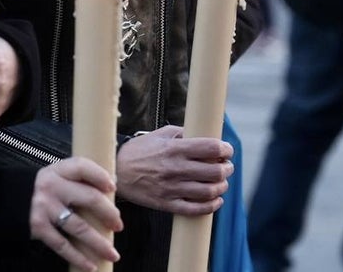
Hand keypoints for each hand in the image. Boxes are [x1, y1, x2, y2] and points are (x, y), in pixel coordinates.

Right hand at [30, 157, 121, 271]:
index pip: (82, 167)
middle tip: (118, 225)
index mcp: (57, 171)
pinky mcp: (38, 227)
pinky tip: (90, 265)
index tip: (113, 187)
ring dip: (99, 243)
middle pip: (89, 198)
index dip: (100, 176)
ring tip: (113, 254)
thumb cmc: (40, 190)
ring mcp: (45, 208)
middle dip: (109, 214)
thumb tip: (109, 190)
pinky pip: (62, 245)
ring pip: (79, 227)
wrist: (7, 200)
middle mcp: (52, 187)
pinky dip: (78, 257)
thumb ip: (76, 181)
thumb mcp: (55, 177)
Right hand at [115, 125, 232, 214]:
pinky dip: (211, 206)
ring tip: (221, 182)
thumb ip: (181, 133)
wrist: (115, 171)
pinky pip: (195, 209)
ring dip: (221, 186)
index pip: (210, 148)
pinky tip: (215, 200)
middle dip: (227, 168)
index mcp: (174, 149)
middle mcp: (175, 168)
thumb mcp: (158, 135)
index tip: (227, 150)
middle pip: (214, 171)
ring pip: (209, 191)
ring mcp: (171, 188)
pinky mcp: (167, 203)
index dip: (225, 149)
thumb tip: (203, 135)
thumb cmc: (139, 151)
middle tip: (227, 166)